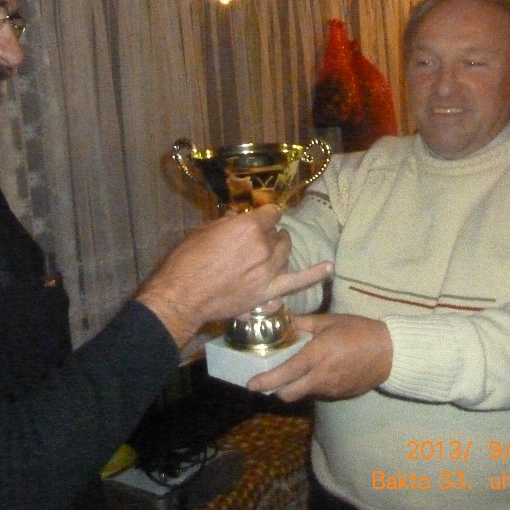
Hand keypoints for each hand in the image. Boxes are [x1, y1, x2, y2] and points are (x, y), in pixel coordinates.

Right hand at [135, 204, 332, 346]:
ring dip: (280, 248)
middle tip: (258, 237)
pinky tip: (327, 268)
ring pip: (285, 253)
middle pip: (277, 234)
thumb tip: (239, 218)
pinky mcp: (268, 293)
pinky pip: (297, 282)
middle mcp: (263, 247)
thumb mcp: (204, 231)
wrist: (182, 297)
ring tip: (276, 247)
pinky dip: (315, 274)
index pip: (270, 213)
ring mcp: (269, 272)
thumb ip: (227, 223)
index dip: (265, 214)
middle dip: (268, 233)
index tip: (262, 216)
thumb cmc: (186, 261)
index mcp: (248, 227)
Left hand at [247, 313, 392, 400]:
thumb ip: (304, 324)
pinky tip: (316, 372)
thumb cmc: (359, 331)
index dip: (265, 381)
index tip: (251, 384)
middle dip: (275, 389)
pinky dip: (311, 386)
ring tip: (294, 372)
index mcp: (316, 356)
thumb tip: (284, 322)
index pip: (284, 374)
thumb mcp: (329, 321)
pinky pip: (317, 393)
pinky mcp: (339, 395)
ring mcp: (330, 389)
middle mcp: (320, 376)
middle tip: (269, 379)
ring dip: (294, 387)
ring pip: (302, 394)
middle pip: (288, 394)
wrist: (389, 352)